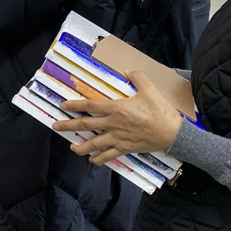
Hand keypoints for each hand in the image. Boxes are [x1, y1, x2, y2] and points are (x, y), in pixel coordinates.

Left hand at [51, 72, 182, 165]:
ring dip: (80, 147)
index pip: (91, 105)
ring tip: (72, 148)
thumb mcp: (150, 89)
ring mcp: (118, 138)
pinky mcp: (125, 149)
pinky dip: (98, 159)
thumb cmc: (161, 112)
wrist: (174, 134)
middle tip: (56, 126)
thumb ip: (137, 78)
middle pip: (86, 124)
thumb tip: (128, 71)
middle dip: (69, 125)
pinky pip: (108, 156)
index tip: (63, 106)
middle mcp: (114, 124)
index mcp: (117, 109)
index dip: (75, 105)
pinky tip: (92, 160)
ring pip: (94, 144)